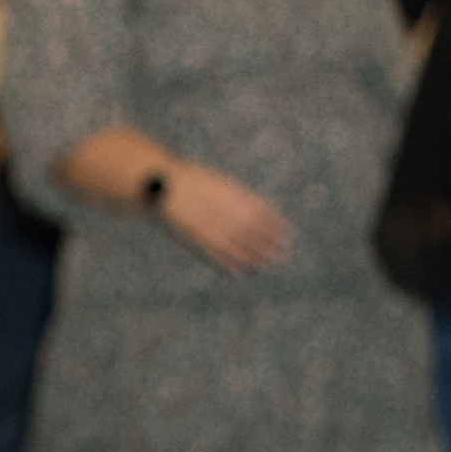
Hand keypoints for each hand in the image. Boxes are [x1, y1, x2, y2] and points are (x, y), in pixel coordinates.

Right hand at [161, 162, 292, 269]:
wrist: (161, 186)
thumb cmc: (192, 181)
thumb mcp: (220, 182)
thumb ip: (240, 198)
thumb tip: (263, 213)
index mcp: (233, 196)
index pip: (262, 214)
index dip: (276, 225)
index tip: (289, 234)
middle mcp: (227, 214)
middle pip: (256, 233)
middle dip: (272, 244)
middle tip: (285, 253)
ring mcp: (214, 229)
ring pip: (242, 248)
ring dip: (258, 257)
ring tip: (269, 263)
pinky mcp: (201, 243)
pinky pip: (222, 258)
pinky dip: (235, 265)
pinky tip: (244, 270)